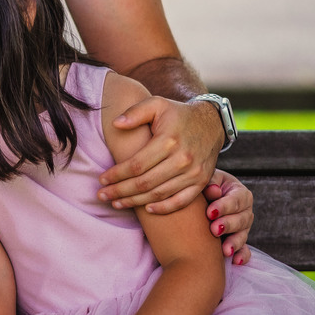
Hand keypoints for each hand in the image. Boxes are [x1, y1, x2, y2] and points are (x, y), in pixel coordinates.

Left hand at [97, 96, 221, 211]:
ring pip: (159, 194)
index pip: (136, 164)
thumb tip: (116, 124)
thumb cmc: (177, 113)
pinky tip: (146, 209)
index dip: (117, 174)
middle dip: (120, 191)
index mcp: (168, 140)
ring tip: (116, 203)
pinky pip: (181, 201)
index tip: (102, 179)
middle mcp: (182, 159)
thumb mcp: (156, 104)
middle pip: (145, 183)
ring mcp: (193, 173)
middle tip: (102, 195)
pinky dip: (164, 208)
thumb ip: (135, 112)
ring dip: (135, 202)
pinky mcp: (201, 182)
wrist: (212, 123)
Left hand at [205, 170, 253, 263]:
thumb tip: (214, 190)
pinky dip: (242, 255)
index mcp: (239, 192)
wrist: (200, 199)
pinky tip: (236, 261)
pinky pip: (244, 250)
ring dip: (234, 243)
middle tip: (214, 230)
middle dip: (228, 225)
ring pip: (243, 235)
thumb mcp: (207, 181)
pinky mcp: (238, 240)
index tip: (210, 213)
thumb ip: (210, 184)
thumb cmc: (203, 187)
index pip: (236, 200)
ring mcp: (243, 227)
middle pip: (242, 219)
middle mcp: (245, 210)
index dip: (224, 206)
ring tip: (225, 250)